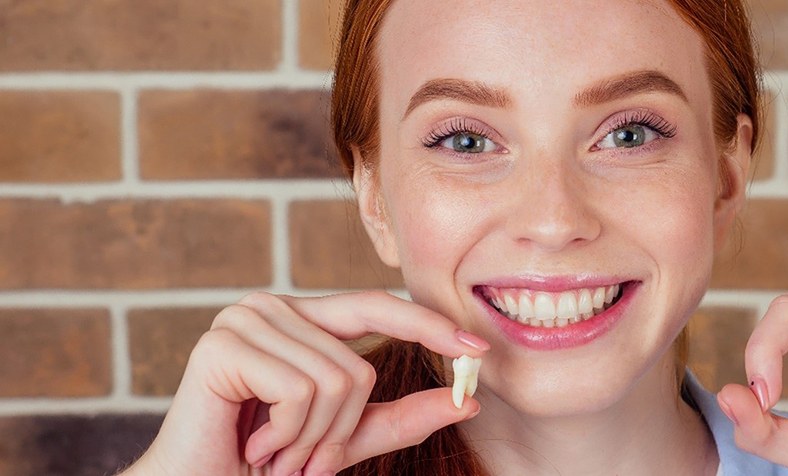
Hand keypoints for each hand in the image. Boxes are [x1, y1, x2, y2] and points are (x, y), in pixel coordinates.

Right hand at [122, 291, 487, 475]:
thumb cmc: (266, 462)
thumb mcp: (346, 438)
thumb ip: (403, 417)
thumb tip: (468, 400)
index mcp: (302, 318)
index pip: (377, 306)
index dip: (428, 325)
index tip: (478, 351)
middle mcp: (272, 306)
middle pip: (359, 365)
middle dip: (339, 430)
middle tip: (302, 460)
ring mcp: (244, 319)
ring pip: (334, 380)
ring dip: (311, 439)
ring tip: (274, 452)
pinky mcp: (222, 345)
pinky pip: (300, 390)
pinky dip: (288, 434)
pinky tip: (254, 443)